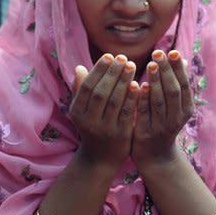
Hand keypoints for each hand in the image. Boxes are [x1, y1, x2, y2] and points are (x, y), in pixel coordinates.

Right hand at [69, 54, 136, 169]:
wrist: (100, 158)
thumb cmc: (91, 127)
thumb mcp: (81, 111)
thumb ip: (81, 90)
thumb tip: (80, 67)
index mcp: (77, 112)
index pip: (87, 87)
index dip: (98, 71)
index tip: (109, 56)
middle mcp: (88, 121)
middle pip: (101, 92)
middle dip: (112, 73)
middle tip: (123, 57)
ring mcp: (104, 129)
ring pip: (114, 101)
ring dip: (123, 81)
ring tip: (132, 65)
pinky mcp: (120, 135)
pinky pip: (127, 113)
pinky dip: (132, 98)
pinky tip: (138, 84)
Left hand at [132, 50, 193, 167]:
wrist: (154, 155)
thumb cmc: (162, 122)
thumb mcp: (173, 105)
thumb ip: (175, 84)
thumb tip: (180, 58)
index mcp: (185, 109)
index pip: (185, 86)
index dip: (179, 69)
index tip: (173, 52)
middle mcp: (177, 117)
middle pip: (174, 91)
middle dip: (167, 71)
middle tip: (158, 53)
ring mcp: (162, 126)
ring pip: (160, 101)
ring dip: (156, 82)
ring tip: (150, 65)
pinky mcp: (146, 133)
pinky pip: (144, 113)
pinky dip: (142, 99)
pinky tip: (138, 85)